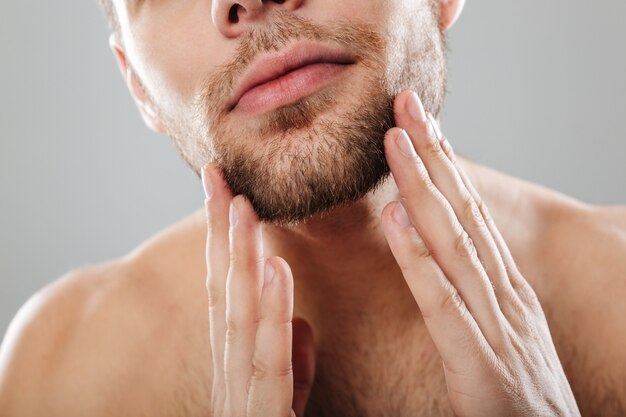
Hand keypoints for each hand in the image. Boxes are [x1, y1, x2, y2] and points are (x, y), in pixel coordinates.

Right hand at [202, 164, 315, 416]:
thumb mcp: (288, 397)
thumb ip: (288, 355)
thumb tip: (296, 311)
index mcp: (243, 364)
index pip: (233, 290)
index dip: (225, 239)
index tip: (226, 189)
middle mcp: (234, 373)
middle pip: (226, 292)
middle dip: (218, 233)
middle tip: (215, 174)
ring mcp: (242, 397)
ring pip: (239, 318)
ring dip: (237, 259)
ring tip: (239, 206)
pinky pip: (268, 363)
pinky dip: (269, 313)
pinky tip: (272, 270)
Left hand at [381, 91, 579, 415]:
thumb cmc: (520, 391)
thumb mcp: (500, 329)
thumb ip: (473, 290)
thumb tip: (440, 246)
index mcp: (504, 286)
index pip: (471, 211)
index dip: (444, 163)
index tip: (418, 121)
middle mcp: (502, 293)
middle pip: (463, 212)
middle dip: (432, 154)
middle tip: (405, 104)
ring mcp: (495, 324)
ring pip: (453, 243)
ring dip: (423, 188)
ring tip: (395, 142)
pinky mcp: (479, 361)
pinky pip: (442, 302)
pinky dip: (418, 258)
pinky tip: (396, 220)